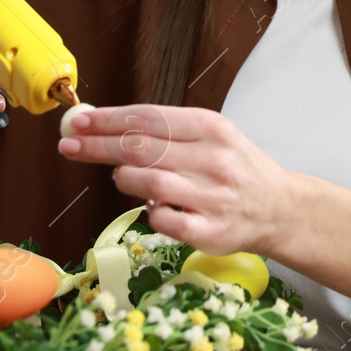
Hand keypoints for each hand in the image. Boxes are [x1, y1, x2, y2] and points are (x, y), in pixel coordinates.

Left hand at [57, 104, 289, 256]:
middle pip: (141, 147)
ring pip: (149, 182)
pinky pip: (164, 220)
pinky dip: (150, 212)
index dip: (107, 119)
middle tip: (70, 146)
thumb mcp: (213, 136)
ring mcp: (214, 197)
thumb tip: (108, 128)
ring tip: (121, 177)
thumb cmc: (237, 169)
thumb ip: (168, 132)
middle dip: (98, 145)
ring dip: (124, 179)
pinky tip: (151, 206)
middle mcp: (214, 159)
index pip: (149, 118)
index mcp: (213, 128)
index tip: (78, 121)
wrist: (281, 208)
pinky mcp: (212, 232)